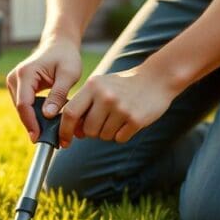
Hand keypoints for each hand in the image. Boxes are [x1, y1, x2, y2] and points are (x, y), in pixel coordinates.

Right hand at [6, 35, 81, 141]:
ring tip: (50, 130)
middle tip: (49, 139)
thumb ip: (58, 94)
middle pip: (21, 108)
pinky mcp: (16, 86)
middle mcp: (14, 77)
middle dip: (33, 124)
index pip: (23, 104)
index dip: (30, 123)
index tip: (38, 138)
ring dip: (34, 119)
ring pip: (21, 108)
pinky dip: (34, 113)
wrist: (59, 45)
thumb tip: (47, 115)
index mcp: (25, 73)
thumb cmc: (66, 57)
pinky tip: (47, 120)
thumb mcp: (69, 74)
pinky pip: (24, 104)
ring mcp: (13, 81)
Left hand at [59, 65, 177, 146]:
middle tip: (103, 121)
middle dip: (92, 132)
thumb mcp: (99, 87)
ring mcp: (122, 108)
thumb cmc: (121, 86)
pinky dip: (121, 134)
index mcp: (93, 86)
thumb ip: (83, 105)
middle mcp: (106, 96)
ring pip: (103, 136)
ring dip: (108, 132)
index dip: (64, 130)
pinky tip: (128, 121)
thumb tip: (71, 131)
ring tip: (118, 117)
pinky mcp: (136, 119)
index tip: (64, 141)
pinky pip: (119, 138)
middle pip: (88, 130)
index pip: (70, 113)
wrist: (156, 79)